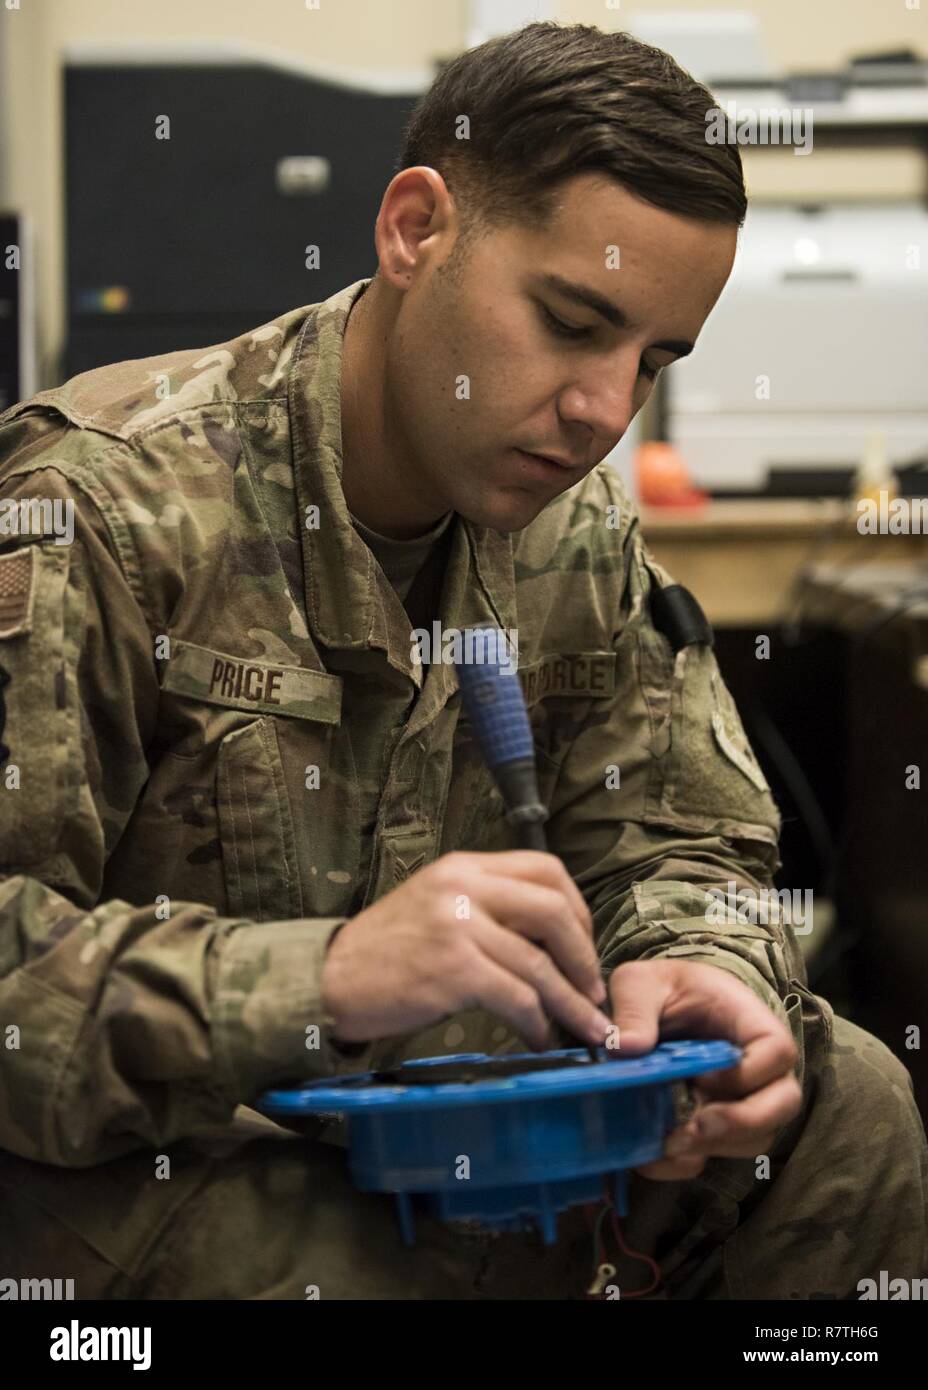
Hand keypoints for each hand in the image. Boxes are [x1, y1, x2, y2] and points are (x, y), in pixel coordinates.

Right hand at [320, 850, 611, 1048]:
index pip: (545, 868)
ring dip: (572, 1003)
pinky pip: (517, 997)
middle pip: (553, 911)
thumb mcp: (436, 905)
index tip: (584, 945)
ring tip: (587, 1028)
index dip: (577, 908)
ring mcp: (458, 926)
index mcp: (463, 866)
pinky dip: (538, 1023)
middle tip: (593, 990)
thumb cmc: (385, 951)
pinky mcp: (453, 970)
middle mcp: (463, 887)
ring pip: (540, 964)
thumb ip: (486, 905)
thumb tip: (549, 938)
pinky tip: (541, 1040)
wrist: (329, 979)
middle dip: (585, 956)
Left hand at [606, 960, 801, 1180]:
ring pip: (755, 1139)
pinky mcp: (717, 1127)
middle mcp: (760, 1068)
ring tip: (668, 1141)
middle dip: (742, 1124)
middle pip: (783, 1105)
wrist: (657, 1007)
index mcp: (749, 1022)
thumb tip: (625, 1048)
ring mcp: (743, 1101)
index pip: (778, 1052)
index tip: (703, 1076)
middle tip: (696, 1127)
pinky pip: (717, 1157)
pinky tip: (652, 1155)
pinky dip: (686, 1164)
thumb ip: (634, 1008)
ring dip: (715, 1147)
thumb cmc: (661, 989)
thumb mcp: (639, 984)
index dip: (750, 1073)